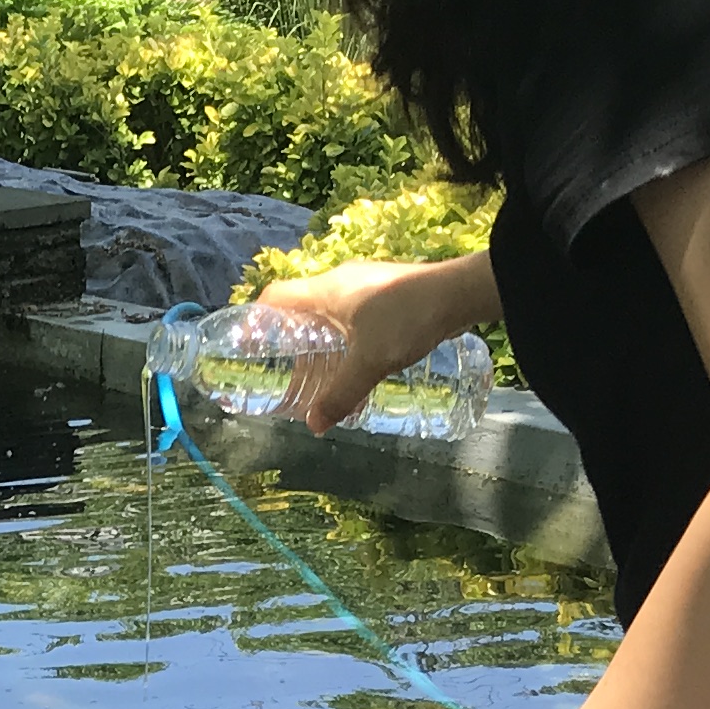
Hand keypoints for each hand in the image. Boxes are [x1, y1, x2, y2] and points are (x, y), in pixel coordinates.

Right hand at [258, 257, 473, 434]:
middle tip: (285, 371)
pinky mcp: (387, 294)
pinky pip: (354, 316)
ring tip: (321, 373)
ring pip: (329, 313)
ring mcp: (365, 286)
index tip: (250, 346)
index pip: (274, 297)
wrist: (459, 293)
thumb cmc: (407, 319)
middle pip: (300, 308)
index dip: (257, 320)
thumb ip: (341, 394)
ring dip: (322, 341)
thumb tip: (313, 425)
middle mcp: (339, 283)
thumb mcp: (371, 362)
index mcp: (324, 290)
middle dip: (291, 339)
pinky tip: (358, 362)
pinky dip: (347, 339)